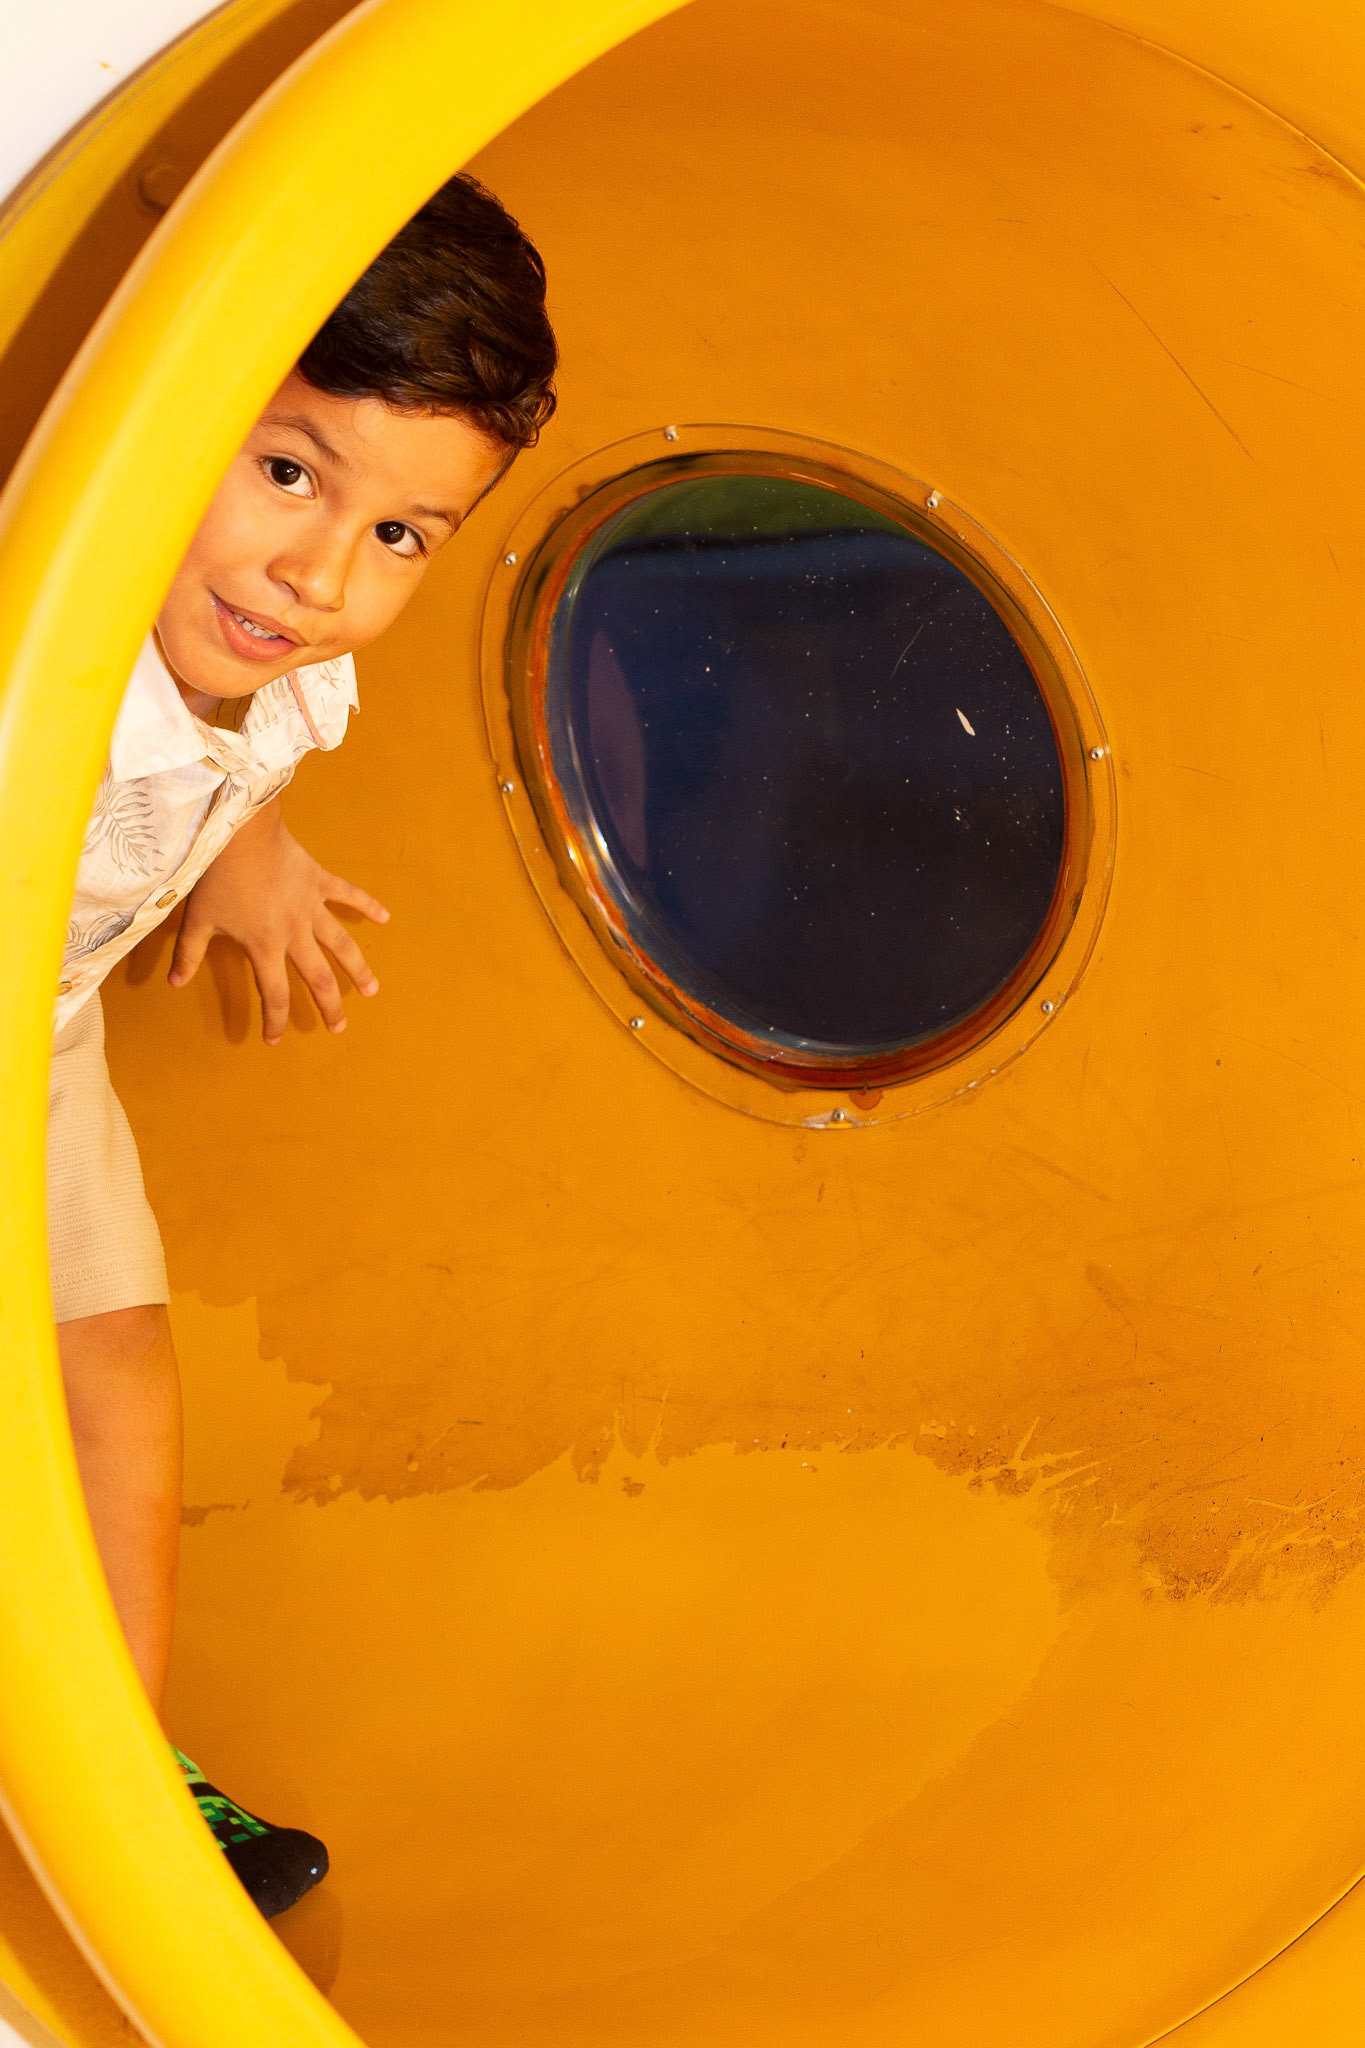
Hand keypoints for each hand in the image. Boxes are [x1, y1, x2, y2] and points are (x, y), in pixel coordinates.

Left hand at [169, 799, 389, 1043]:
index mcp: (265, 946)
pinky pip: (349, 895)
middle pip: (319, 979)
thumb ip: (188, 953)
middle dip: (330, 1007)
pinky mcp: (320, 882)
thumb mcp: (198, 918)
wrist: (240, 832)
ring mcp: (312, 907)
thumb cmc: (217, 876)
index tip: (275, 1039)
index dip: (276, 1020)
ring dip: (358, 969)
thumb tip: (175, 983)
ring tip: (372, 990)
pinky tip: (385, 917)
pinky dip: (367, 905)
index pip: (274, 994)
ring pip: (342, 946)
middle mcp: (295, 933)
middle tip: (338, 1027)